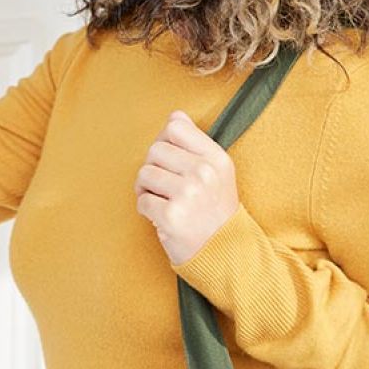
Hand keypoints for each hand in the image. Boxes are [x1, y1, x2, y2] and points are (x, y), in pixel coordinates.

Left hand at [134, 110, 239, 266]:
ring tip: (161, 200)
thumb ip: (195, 143)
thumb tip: (174, 115)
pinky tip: (160, 216)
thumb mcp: (217, 172)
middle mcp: (204, 172)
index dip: (164, 140)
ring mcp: (188, 194)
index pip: (176, 126)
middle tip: (163, 185)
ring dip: (146, 188)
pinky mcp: (171, 215)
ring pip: (144, 173)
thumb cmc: (214, 210)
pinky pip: (141, 200)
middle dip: (153, 167)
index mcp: (216, 158)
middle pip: (155, 149)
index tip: (169, 158)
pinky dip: (145, 209)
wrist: (226, 253)